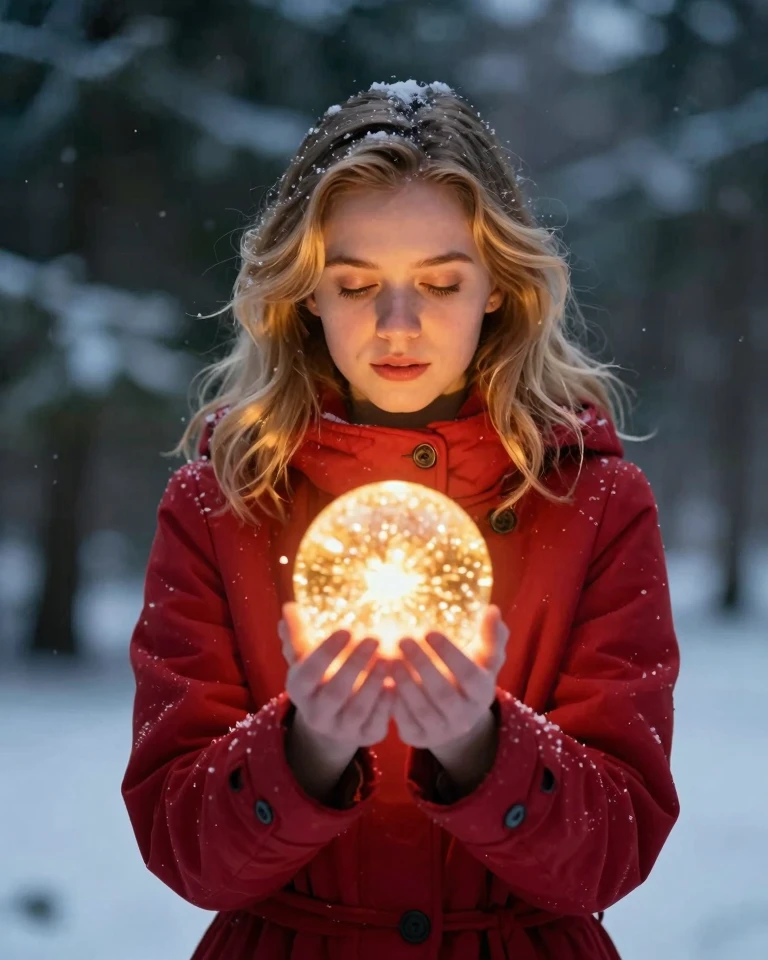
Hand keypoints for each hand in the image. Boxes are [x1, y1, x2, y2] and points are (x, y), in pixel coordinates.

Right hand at [279, 602, 393, 750]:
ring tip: (389, 657)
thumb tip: (289, 607)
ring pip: (358, 709)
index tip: (347, 629)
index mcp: (299, 690)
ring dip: (374, 683)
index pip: (308, 673)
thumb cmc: (319, 676)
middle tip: (374, 638)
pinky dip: (387, 703)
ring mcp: (341, 729)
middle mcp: (317, 714)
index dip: (327, 652)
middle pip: (335, 692)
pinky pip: (377, 722)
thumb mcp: (305, 656)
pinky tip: (397, 682)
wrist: (332, 720)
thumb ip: (298, 633)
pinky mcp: (366, 736)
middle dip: (355, 664)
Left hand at [391, 604, 507, 750]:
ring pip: (421, 709)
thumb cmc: (468, 677)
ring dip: (405, 683)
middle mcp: (465, 716)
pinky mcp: (418, 738)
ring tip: (388, 658)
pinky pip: (404, 722)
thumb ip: (491, 636)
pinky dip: (393, 703)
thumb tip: (492, 610)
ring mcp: (442, 730)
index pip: (469, 674)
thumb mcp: (484, 659)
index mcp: (482, 693)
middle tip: (402, 639)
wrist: (457, 720)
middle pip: (443, 692)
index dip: (449, 653)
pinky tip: (381, 681)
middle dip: (422, 664)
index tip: (428, 630)